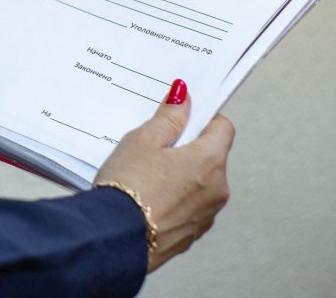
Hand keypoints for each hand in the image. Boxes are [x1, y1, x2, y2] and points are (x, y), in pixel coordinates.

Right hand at [94, 80, 234, 272]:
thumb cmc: (127, 187)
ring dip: (180, 176)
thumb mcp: (143, 139)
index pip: (222, 127)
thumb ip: (169, 117)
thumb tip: (184, 97)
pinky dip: (172, 200)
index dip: (201, 118)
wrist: (113, 238)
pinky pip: (187, 207)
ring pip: (198, 183)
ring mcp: (205, 216)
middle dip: (186, 148)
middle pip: (210, 156)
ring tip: (144, 176)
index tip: (179, 117)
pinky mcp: (190, 235)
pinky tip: (146, 198)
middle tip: (152, 147)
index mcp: (210, 161)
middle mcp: (217, 190)